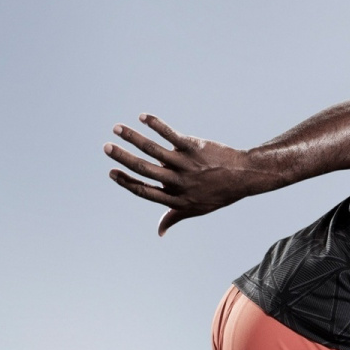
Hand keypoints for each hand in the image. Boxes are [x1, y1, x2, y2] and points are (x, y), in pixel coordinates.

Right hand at [104, 115, 275, 234]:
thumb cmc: (217, 193)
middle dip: (123, 158)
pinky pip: (170, 134)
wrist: (243, 176)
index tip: (111, 172)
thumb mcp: (196, 209)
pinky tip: (142, 117)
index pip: (145, 191)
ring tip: (116, 128)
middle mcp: (178, 182)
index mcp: (176, 198)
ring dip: (133, 138)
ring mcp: (185, 163)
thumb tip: (159, 232)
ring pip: (153, 150)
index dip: (127, 183)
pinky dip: (156, 125)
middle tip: (106, 148)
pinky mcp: (193, 147)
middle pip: (144, 169)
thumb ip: (174, 217)